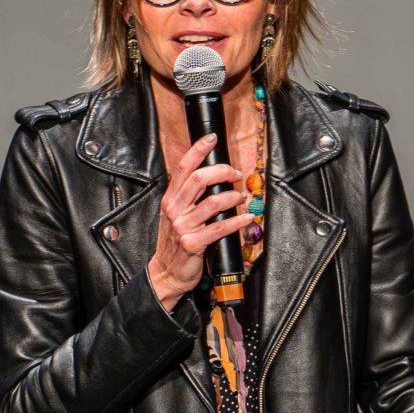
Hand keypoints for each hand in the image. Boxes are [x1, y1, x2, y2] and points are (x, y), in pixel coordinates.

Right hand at [150, 133, 259, 311]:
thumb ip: (188, 197)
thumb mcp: (175, 216)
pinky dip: (237, 221)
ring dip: (233, 197)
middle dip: (222, 172)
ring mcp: (182, 226)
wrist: (166, 273)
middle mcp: (175, 209)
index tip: (211, 139)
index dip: (198, 150)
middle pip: (199, 179)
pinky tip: (247, 218)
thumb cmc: (175, 243)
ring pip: (213, 202)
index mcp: (170, 199)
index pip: (183, 168)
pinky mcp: (193, 243)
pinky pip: (220, 227)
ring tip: (241, 198)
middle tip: (236, 174)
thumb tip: (211, 179)